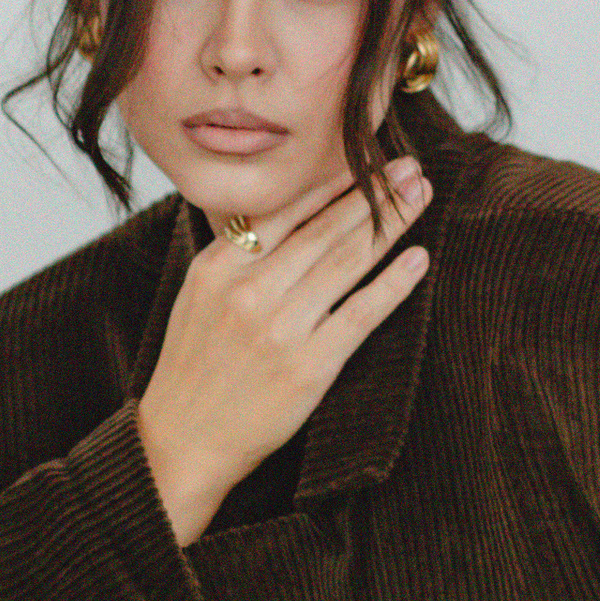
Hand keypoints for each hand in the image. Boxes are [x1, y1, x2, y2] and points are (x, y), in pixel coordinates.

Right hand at [135, 155, 433, 543]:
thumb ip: (238, 253)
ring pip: (347, 262)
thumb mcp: (200, 295)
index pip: (287, 210)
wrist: (181, 441)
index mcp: (219, 266)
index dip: (333, 181)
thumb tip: (287, 209)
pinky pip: (362, 314)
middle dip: (372, 193)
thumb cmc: (196, 367)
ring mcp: (281, 328)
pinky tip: (418, 259)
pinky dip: (394, 283)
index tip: (366, 158)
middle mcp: (249, 291)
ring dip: (390, 224)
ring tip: (419, 195)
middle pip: (325, 229)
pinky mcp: (309, 366)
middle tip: (408, 166)